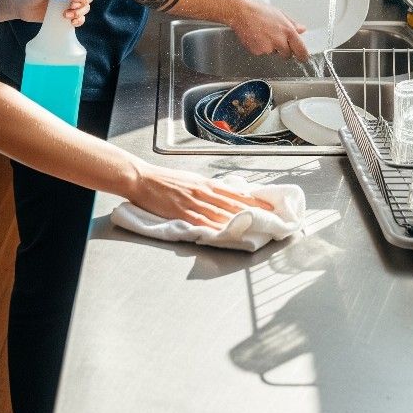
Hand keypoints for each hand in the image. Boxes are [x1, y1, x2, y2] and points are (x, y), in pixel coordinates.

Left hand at [15, 0, 95, 26]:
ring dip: (80, 13)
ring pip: (84, 9)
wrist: (20, 6)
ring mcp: (68, 5)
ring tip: (66, 15)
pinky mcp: (65, 16)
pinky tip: (72, 22)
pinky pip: (78, 19)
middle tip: (72, 6)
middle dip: (83, 2)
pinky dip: (79, 21)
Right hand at [128, 164, 272, 227]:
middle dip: (253, 212)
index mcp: (205, 183)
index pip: (235, 193)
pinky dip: (215, 228)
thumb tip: (223, 194)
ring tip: (255, 227)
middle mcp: (203, 191)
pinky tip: (225, 233)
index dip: (253, 200)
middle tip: (270, 218)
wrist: (142, 179)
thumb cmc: (164, 180)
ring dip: (238, 221)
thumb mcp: (190, 179)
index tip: (269, 206)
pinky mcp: (181, 212)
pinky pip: (202, 222)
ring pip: (220, 213)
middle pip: (232, 204)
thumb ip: (206, 188)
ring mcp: (193, 202)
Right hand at [226, 0, 309, 61]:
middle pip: (287, 55)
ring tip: (262, 33)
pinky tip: (256, 36)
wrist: (240, 12)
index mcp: (288, 30)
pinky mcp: (257, 51)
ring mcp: (268, 48)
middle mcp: (279, 41)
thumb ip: (292, 24)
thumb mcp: (279, 13)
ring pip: (273, 53)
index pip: (301, 50)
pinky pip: (262, 53)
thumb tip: (302, 29)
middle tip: (274, 39)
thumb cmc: (258, 10)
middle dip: (283, 50)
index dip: (302, 55)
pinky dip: (260, 47)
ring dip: (270, 47)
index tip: (302, 57)